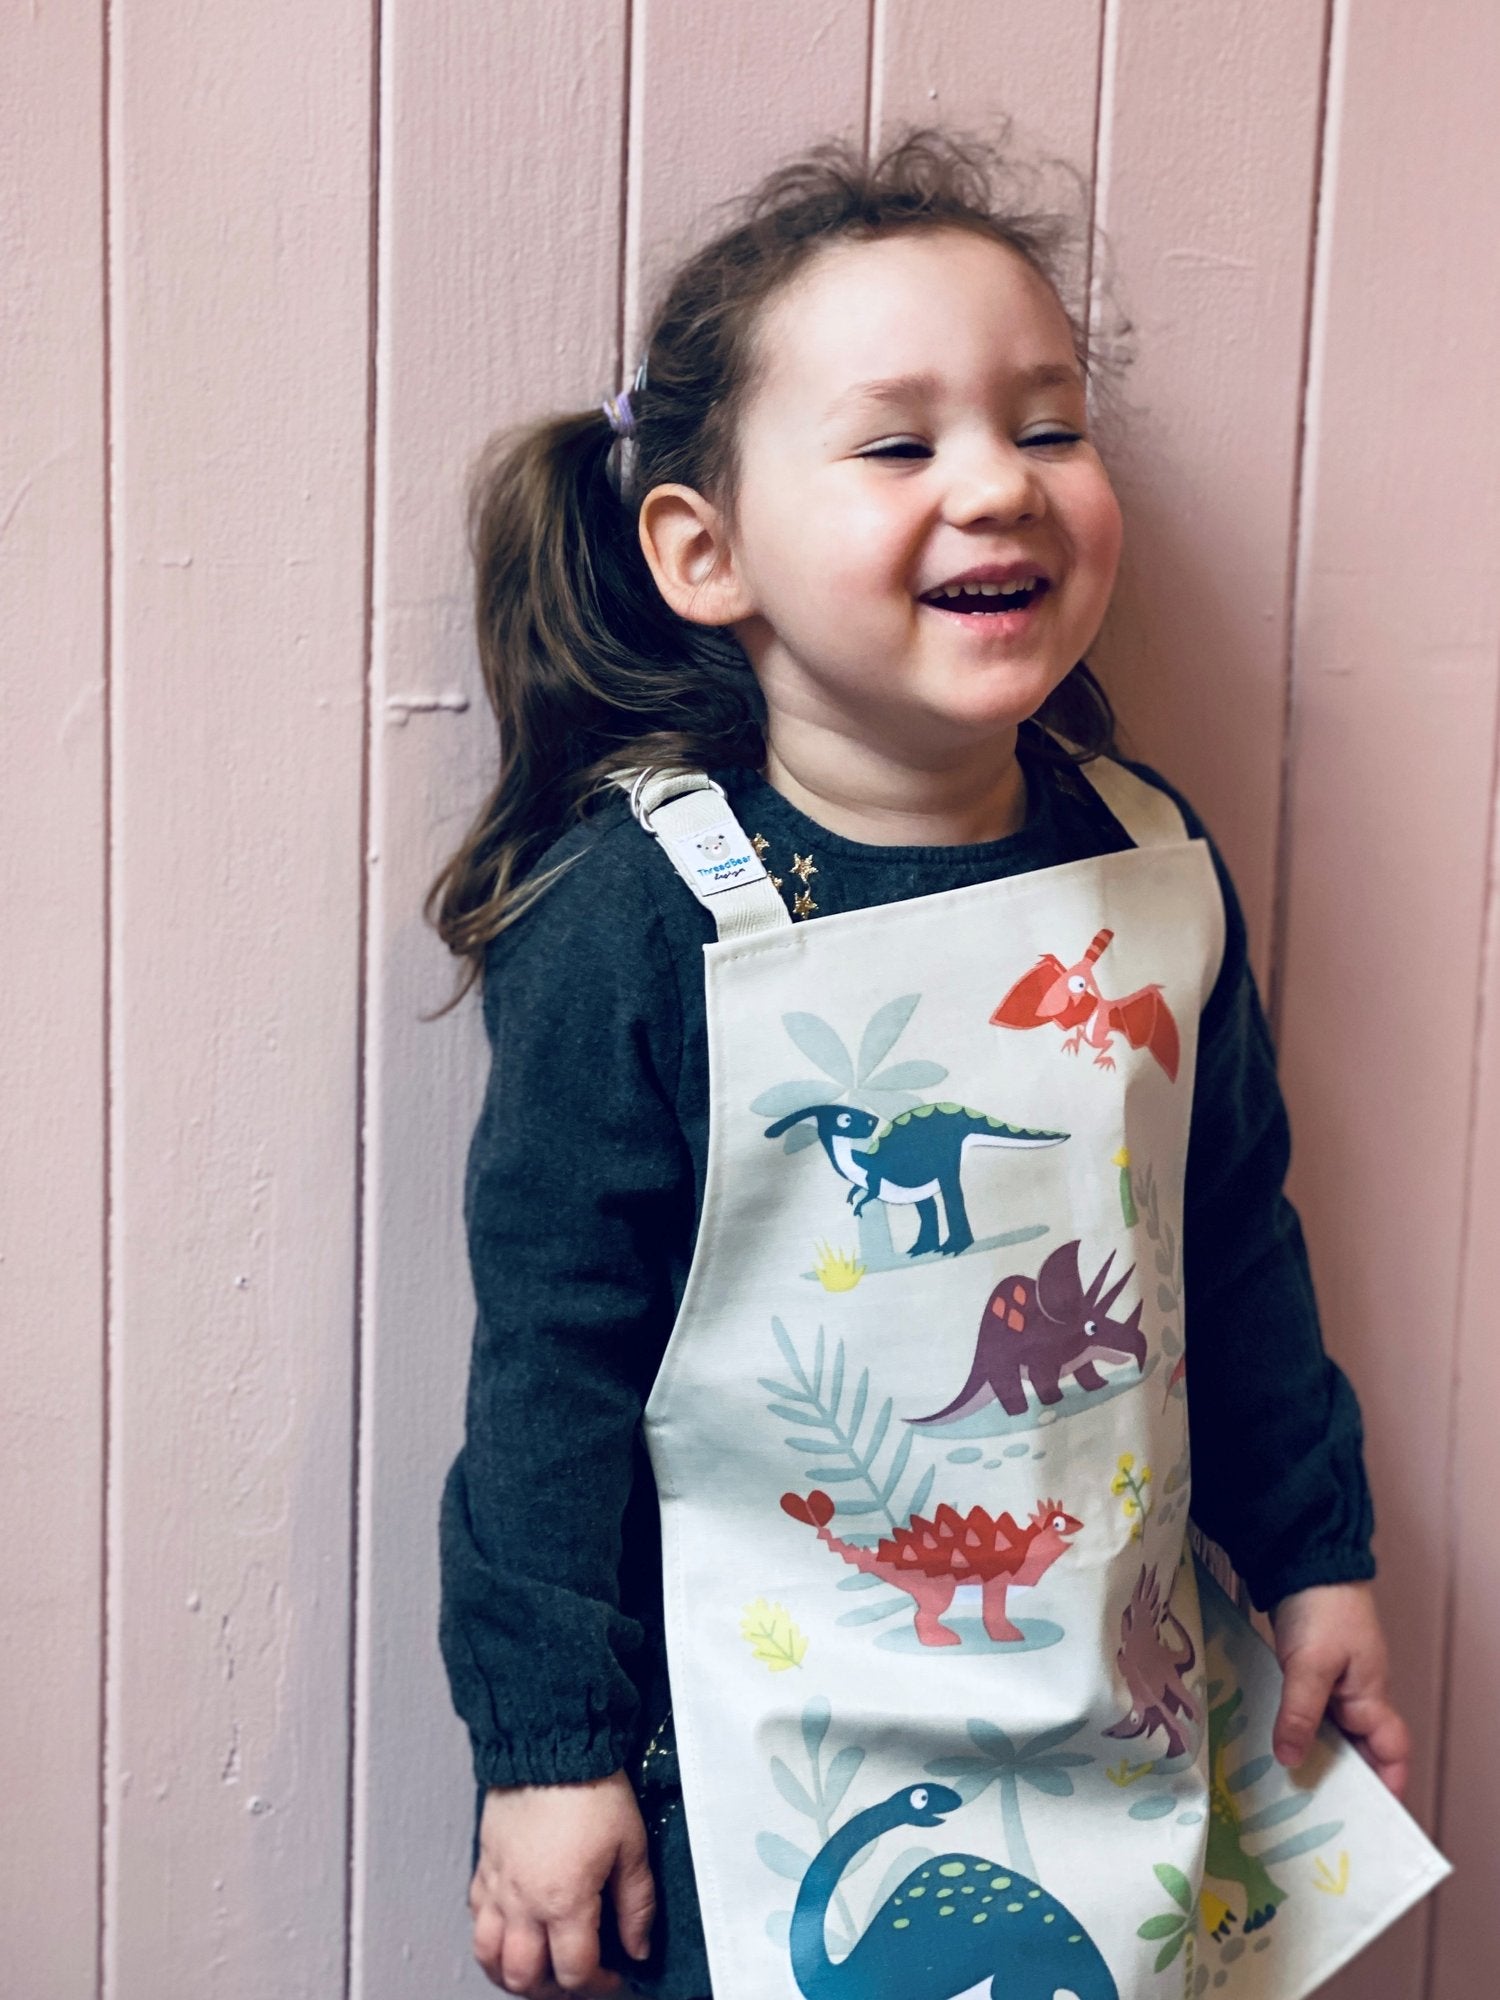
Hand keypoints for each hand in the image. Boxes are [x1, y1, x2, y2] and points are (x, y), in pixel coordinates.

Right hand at [469, 1770, 654, 1995]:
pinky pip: (475, 1916)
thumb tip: (639, 1947)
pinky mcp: (485, 1863)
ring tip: (536, 1967)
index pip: (575, 1972)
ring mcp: (499, 1884)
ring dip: (511, 1972)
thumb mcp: (632, 1846)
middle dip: (552, 1989)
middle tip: (574, 1978)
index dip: (600, 1985)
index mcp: (564, 1902)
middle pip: (524, 1977)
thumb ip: (637, 1905)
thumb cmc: (592, 1788)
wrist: (550, 1741)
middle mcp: (524, 1902)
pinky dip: (490, 1933)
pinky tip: (510, 1927)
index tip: (616, 1976)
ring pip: (488, 1955)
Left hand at [1270, 1581, 1410, 1797]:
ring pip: (1328, 1734)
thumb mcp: (1310, 1663)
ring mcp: (1331, 1685)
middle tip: (1311, 1816)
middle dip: (1340, 1782)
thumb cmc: (1320, 1609)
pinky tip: (1269, 1748)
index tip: (1369, 1821)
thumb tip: (1292, 1761)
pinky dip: (1292, 1732)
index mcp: (1372, 1697)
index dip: (1386, 1787)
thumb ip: (1300, 1711)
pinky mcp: (1305, 1673)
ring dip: (1311, 1757)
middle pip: (1357, 1751)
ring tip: (1283, 1792)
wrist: (1303, 1560)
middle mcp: (1356, 1697)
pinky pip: (1305, 1714)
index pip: (1390, 1753)